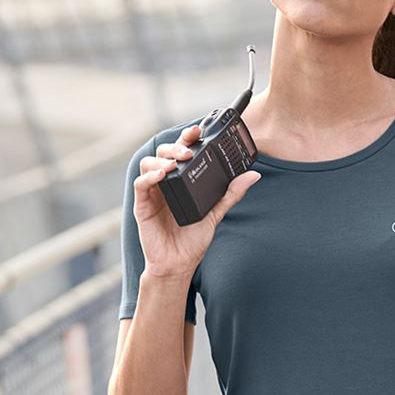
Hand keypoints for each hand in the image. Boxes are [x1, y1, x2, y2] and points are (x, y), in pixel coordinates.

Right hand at [134, 123, 260, 277]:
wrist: (178, 264)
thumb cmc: (192, 240)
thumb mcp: (216, 213)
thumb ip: (231, 193)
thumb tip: (253, 176)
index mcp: (180, 181)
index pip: (180, 153)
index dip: (187, 138)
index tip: (198, 130)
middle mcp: (165, 183)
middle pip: (163, 153)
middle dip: (175, 147)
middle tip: (189, 150)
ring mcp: (152, 193)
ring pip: (148, 163)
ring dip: (162, 159)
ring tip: (175, 163)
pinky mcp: (142, 205)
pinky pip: (141, 184)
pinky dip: (150, 176)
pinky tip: (162, 175)